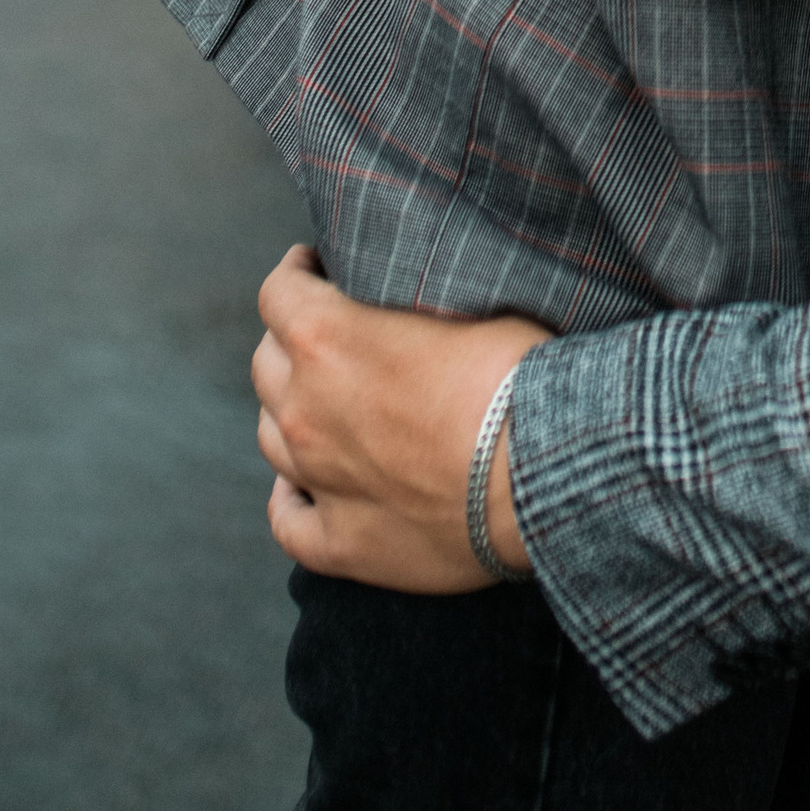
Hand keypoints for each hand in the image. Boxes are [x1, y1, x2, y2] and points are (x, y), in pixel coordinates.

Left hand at [252, 243, 548, 592]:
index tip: (316, 267)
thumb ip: (414, 300)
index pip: (278, 292)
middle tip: (331, 336)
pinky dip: (290, 499)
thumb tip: (415, 292)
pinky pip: (287, 520)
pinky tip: (302, 488)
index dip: (297, 273)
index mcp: (326, 338)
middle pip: (267, 362)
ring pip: (271, 435)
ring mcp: (318, 480)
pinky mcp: (342, 543)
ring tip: (324, 405)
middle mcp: (305, 407)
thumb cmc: (516, 374)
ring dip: (291, 412)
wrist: (542, 472)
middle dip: (292, 341)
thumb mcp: (469, 299)